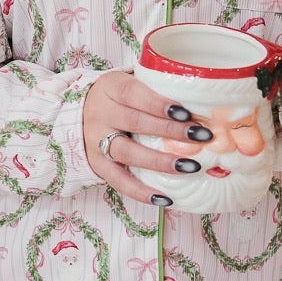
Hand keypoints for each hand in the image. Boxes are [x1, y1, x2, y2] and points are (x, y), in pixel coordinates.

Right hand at [81, 69, 211, 206]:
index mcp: (110, 88)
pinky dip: (140, 191)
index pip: (134, 93)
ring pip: (127, 152)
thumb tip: (201, 102)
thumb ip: (156, 88)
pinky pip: (117, 180)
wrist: (79, 111)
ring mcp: (95, 140)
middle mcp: (100, 113)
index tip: (186, 112)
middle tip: (201, 137)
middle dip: (170, 131)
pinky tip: (164, 197)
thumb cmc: (118, 97)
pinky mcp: (96, 164)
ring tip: (189, 166)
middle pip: (135, 122)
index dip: (159, 103)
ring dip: (160, 161)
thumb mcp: (129, 82)